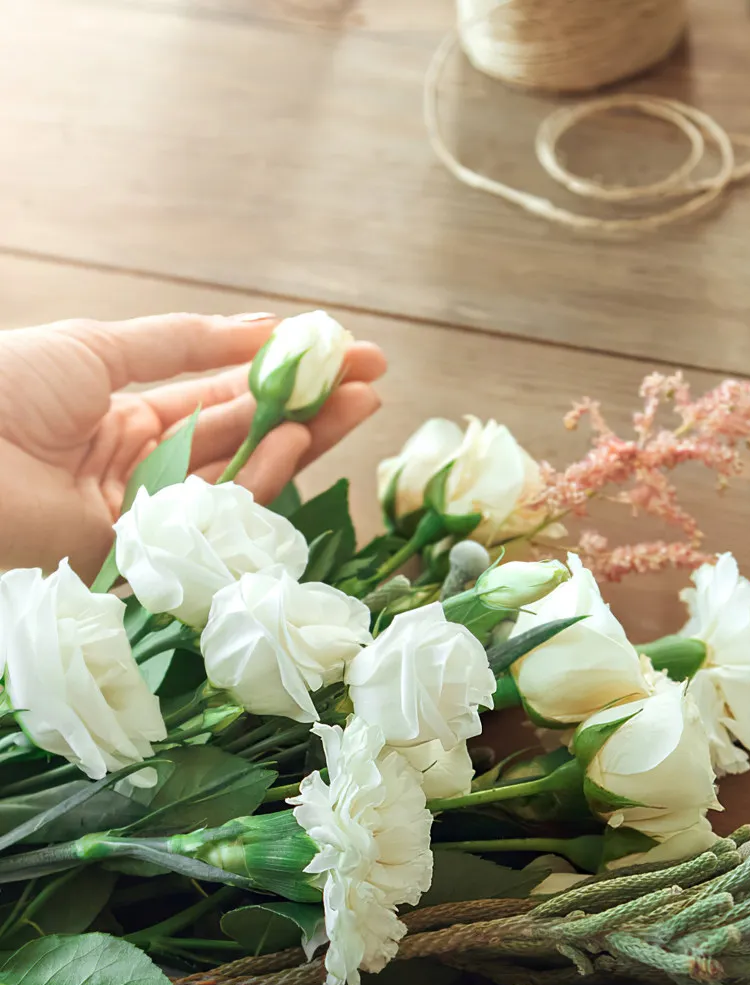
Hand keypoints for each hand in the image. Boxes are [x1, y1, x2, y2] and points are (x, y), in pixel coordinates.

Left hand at [0, 312, 385, 575]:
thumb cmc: (2, 391)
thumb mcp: (97, 349)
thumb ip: (183, 343)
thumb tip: (262, 328)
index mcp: (122, 417)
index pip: (220, 398)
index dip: (279, 376)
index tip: (338, 355)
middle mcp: (145, 468)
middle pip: (246, 438)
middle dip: (312, 408)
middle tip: (373, 380)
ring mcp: (152, 513)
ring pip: (246, 475)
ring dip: (306, 437)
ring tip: (358, 402)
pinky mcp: (155, 553)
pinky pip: (221, 513)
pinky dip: (263, 474)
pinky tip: (298, 436)